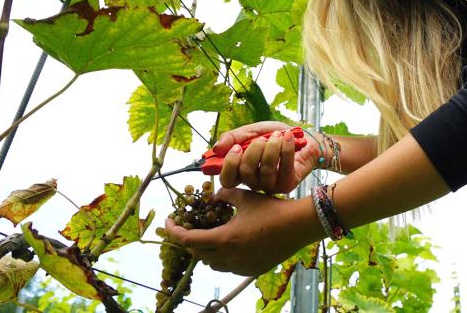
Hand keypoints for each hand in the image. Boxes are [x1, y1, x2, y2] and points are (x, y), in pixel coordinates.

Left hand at [164, 188, 316, 275]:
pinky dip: (222, 258)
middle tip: (188, 227)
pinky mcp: (252, 270)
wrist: (298, 225)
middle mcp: (230, 258)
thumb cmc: (271, 208)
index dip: (174, 232)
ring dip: (206, 251)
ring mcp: (241, 267)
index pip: (188, 240)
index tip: (168, 223)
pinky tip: (229, 244)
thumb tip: (213, 196)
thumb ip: (223, 196)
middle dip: (190, 241)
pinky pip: (228, 268)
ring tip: (208, 236)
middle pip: (198, 254)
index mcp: (224, 239)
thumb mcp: (244, 197)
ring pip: (213, 264)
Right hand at [214, 121, 322, 192]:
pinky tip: (288, 138)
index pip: (226, 179)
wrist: (304, 138)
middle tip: (262, 139)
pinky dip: (286, 148)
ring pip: (266, 171)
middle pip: (245, 174)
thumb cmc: (275, 136)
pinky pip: (284, 168)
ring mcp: (271, 186)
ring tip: (278, 136)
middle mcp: (254, 182)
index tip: (237, 148)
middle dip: (254, 151)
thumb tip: (216, 148)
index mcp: (242, 171)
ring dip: (272, 147)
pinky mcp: (288, 184)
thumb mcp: (253, 131)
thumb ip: (234, 137)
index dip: (229, 165)